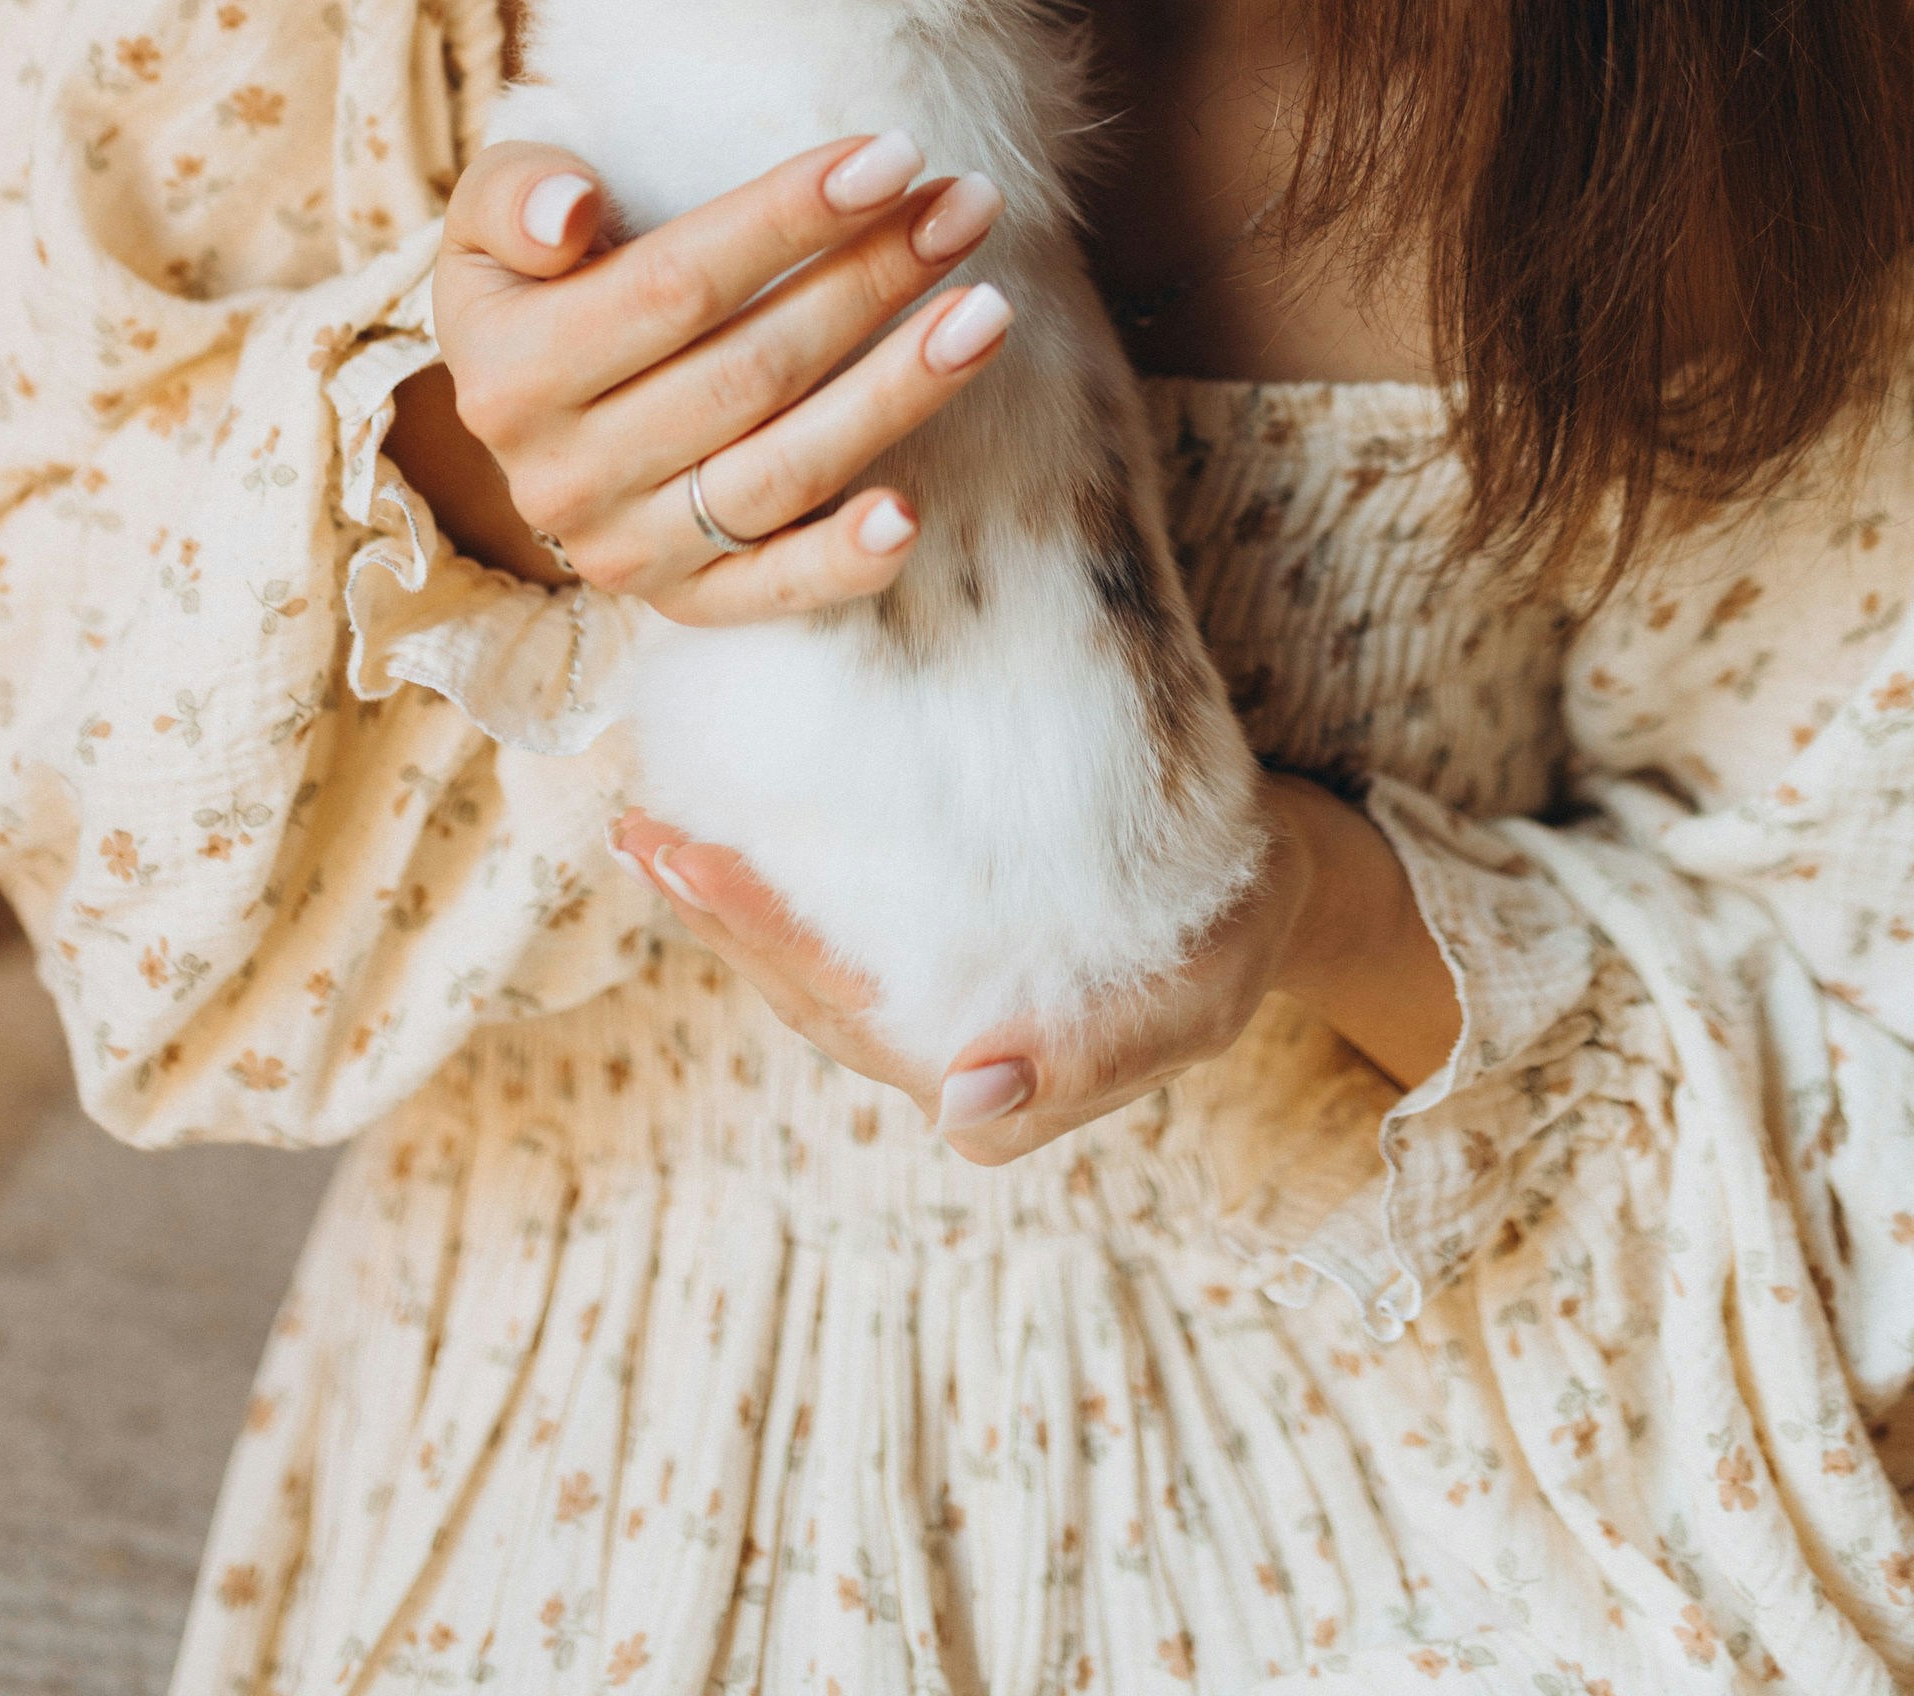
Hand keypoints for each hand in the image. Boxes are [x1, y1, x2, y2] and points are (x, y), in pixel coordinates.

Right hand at [398, 131, 1011, 620]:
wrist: (524, 410)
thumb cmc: (533, 282)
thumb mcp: (488, 218)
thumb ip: (515, 194)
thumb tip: (571, 215)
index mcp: (511, 370)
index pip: (676, 286)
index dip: (789, 218)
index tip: (893, 156)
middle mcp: (563, 474)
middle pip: (752, 371)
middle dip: (872, 280)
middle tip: (968, 206)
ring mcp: (625, 548)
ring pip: (782, 471)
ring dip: (897, 392)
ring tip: (987, 312)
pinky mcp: (684, 601)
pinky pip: (772, 589)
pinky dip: (843, 561)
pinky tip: (911, 512)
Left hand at [609, 776, 1312, 1160]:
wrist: (1276, 885)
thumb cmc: (1235, 936)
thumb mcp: (1197, 999)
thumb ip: (1093, 1057)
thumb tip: (966, 1103)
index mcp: (983, 1076)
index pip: (839, 1006)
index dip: (756, 937)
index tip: (686, 858)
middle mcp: (940, 1050)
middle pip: (800, 986)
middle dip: (714, 911)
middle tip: (637, 826)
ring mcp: (936, 996)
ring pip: (807, 959)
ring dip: (728, 894)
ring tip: (655, 816)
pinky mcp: (941, 936)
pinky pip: (842, 914)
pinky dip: (780, 870)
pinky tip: (736, 810)